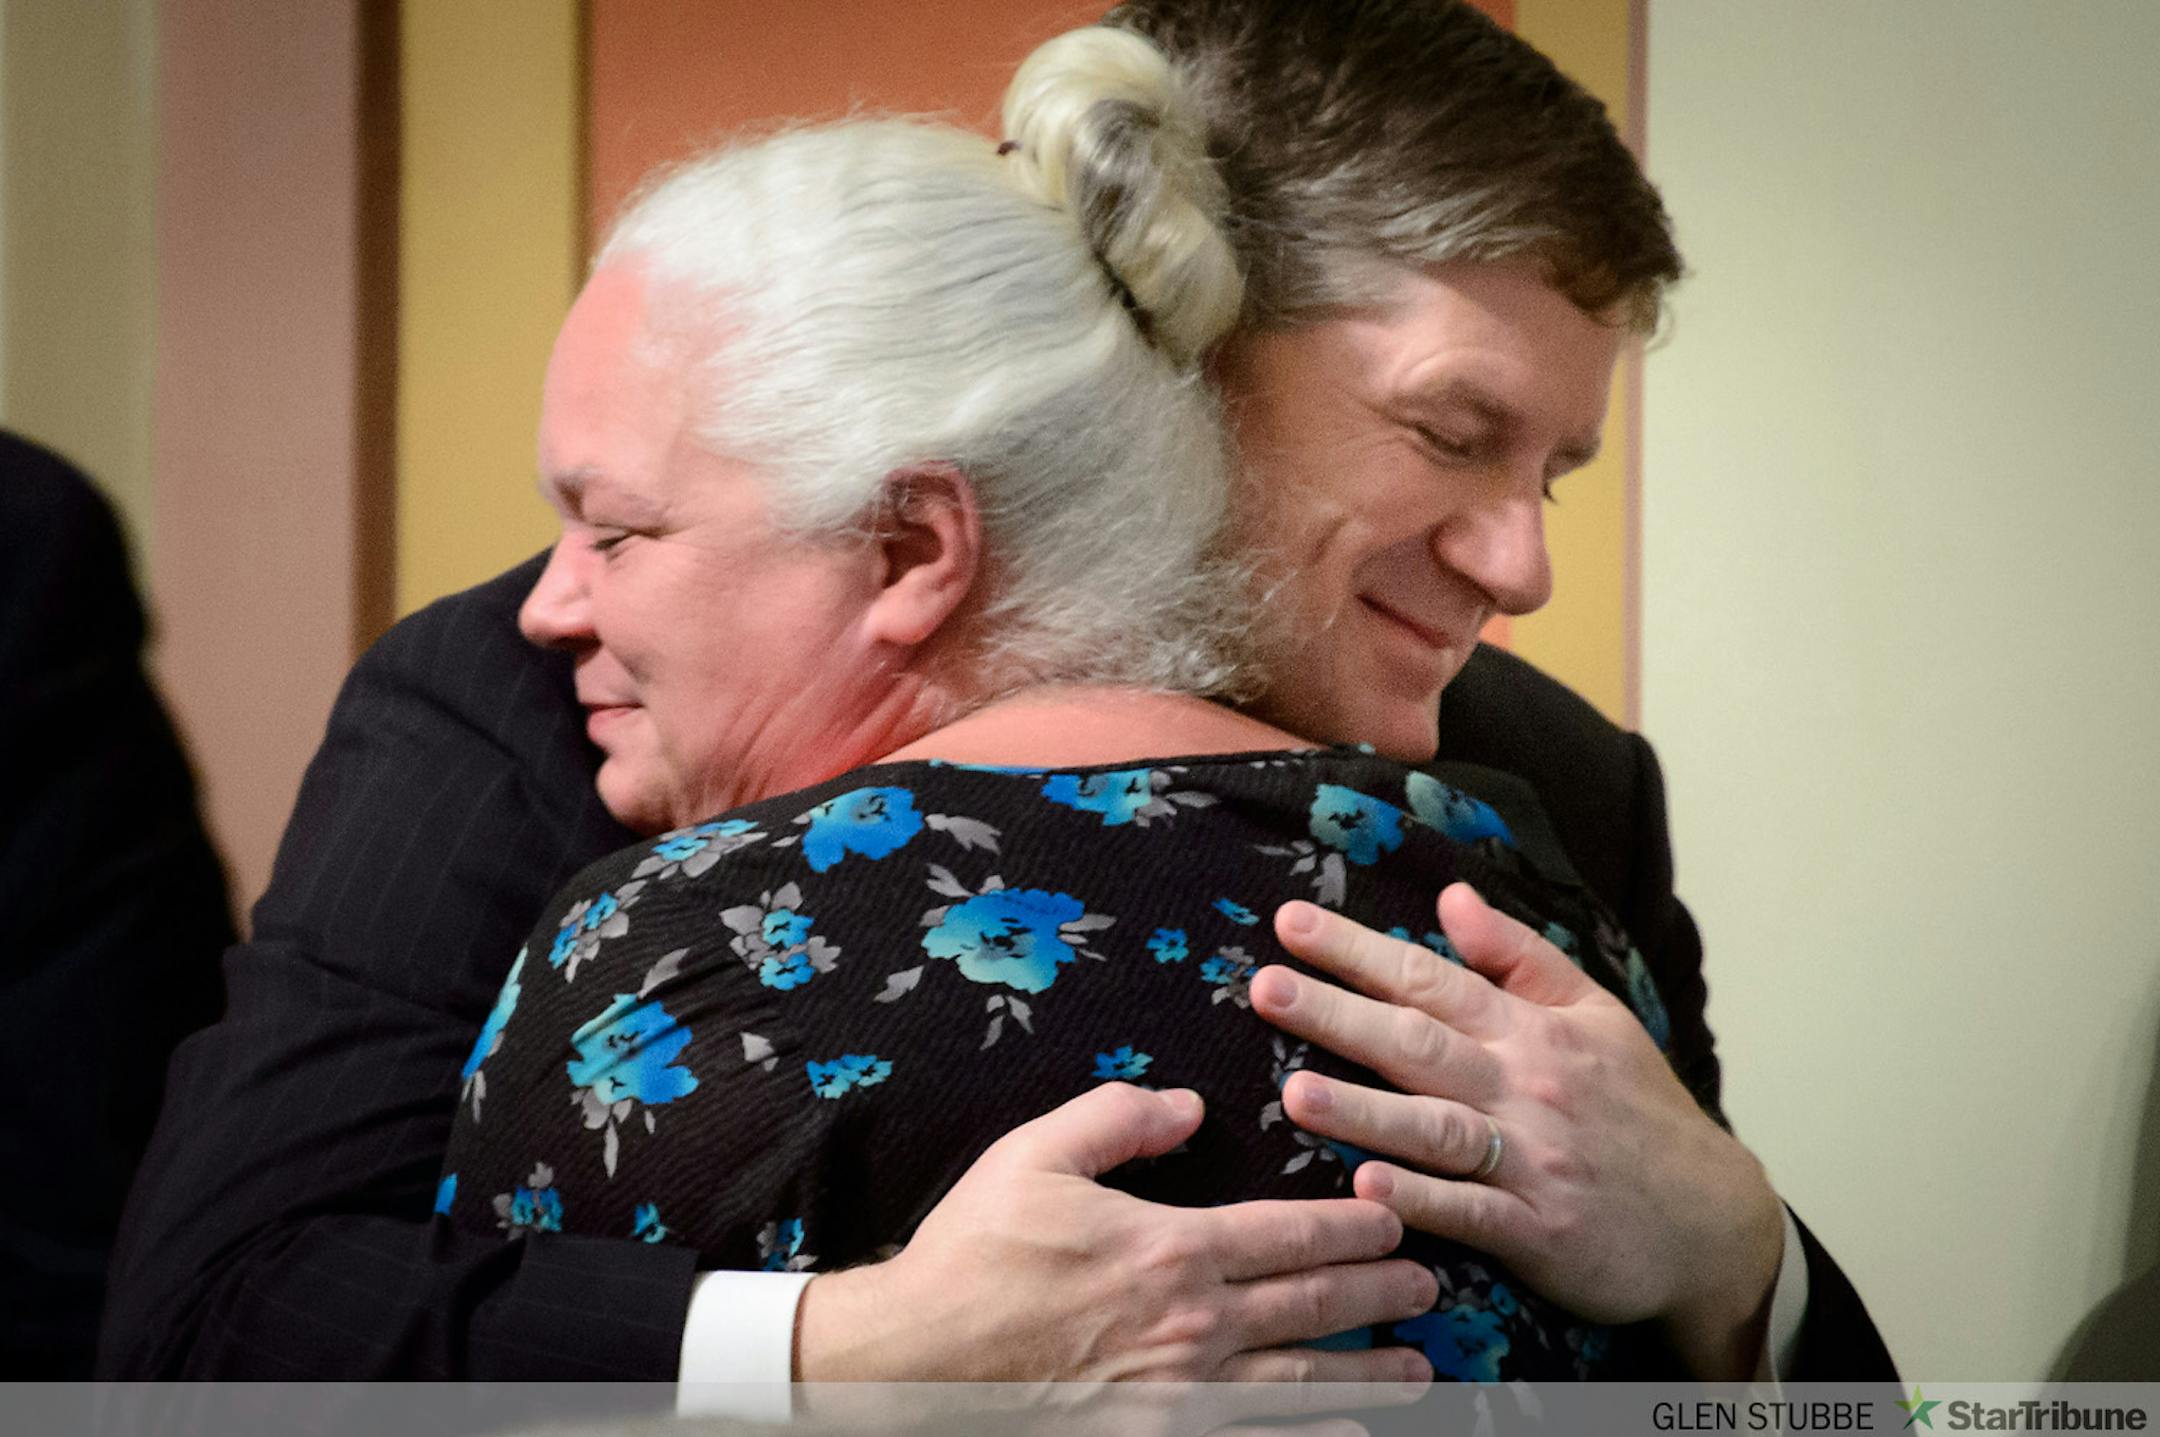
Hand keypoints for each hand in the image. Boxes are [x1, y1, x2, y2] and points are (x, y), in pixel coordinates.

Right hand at [794, 1082, 1437, 1385]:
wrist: (917, 1364)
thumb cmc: (973, 1255)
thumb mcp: (1034, 1156)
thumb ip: (1117, 1117)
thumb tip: (1188, 1103)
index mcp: (1170, 1250)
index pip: (1290, 1235)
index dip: (1354, 1229)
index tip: (1398, 1220)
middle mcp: (1193, 1327)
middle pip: (1311, 1308)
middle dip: (1380, 1294)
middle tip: (1432, 1286)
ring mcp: (1181, 1395)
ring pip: (1299, 1383)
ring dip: (1367, 1374)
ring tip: (1419, 1370)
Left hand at [1256, 885, 1785, 1377]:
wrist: (1714, 1222)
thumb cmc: (1640, 1111)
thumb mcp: (1595, 1014)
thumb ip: (1518, 955)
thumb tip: (1451, 896)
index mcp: (1531, 1030)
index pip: (1430, 979)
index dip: (1358, 951)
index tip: (1290, 923)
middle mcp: (1524, 1087)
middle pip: (1419, 1044)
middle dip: (1337, 1015)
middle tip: (1265, 987)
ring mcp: (1530, 1162)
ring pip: (1436, 1129)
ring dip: (1365, 1112)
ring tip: (1295, 1092)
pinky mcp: (1537, 1232)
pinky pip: (1469, 1214)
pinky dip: (1421, 1201)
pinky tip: (1366, 1189)